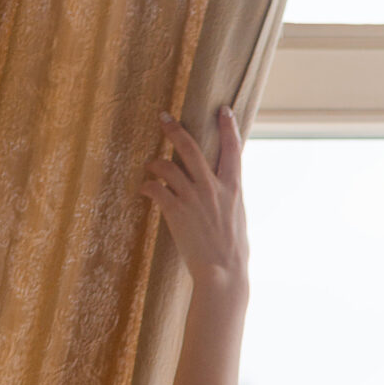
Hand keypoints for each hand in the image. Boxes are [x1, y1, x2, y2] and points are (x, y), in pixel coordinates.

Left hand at [142, 105, 247, 292]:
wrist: (223, 274)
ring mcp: (193, 198)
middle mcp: (213, 188)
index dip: (227, 127)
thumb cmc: (233, 254)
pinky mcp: (175, 211)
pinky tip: (144, 189)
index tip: (222, 110)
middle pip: (191, 147)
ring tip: (150, 165)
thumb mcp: (239, 220)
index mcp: (233, 189)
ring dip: (155, 163)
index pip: (233, 150)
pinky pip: (155, 189)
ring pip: (167, 166)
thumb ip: (231, 201)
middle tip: (163, 117)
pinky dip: (147, 186)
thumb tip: (228, 194)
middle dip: (175, 129)